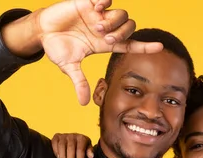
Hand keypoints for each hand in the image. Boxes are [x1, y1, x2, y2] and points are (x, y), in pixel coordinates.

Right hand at [35, 0, 162, 104]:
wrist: (42, 31)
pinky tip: (96, 7)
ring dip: (112, 21)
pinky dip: (105, 1)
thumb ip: (79, 82)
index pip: (130, 44)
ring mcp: (98, 15)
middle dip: (121, 33)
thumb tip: (84, 103)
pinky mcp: (88, 2)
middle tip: (106, 38)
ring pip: (121, 14)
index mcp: (104, 43)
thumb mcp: (69, 66)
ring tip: (96, 26)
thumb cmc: (57, 47)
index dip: (145, 46)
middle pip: (129, 27)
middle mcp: (106, 28)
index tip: (160, 47)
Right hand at [51, 133, 94, 157]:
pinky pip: (54, 144)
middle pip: (70, 149)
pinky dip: (56, 152)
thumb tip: (91, 156)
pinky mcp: (56, 136)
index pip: (80, 150)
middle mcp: (72, 135)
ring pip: (62, 147)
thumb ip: (89, 151)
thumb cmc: (81, 146)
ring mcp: (64, 136)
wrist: (73, 140)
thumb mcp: (87, 148)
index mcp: (82, 138)